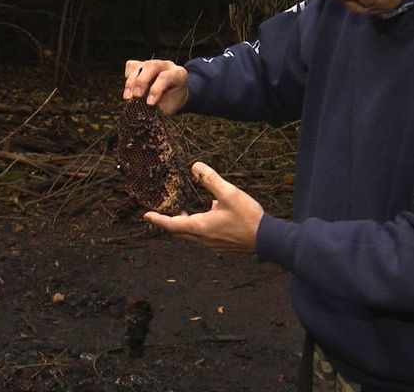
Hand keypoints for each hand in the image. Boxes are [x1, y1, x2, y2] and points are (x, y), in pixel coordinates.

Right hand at [123, 59, 188, 115]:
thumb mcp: (171, 105)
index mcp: (178, 73)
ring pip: (139, 66)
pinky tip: (129, 88)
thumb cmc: (173, 100)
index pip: (166, 77)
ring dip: (131, 82)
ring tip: (128, 97)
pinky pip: (132, 66)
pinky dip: (128, 76)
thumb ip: (160, 105)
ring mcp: (153, 63)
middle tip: (136, 96)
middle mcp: (166, 65)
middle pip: (151, 67)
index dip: (156, 89)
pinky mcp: (142, 65)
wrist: (174, 95)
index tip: (149, 103)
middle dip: (141, 82)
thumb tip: (145, 110)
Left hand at [144, 162, 263, 252]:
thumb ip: (211, 180)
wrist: (267, 239)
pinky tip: (210, 214)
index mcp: (201, 227)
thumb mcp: (229, 193)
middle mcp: (203, 239)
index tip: (146, 215)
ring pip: (190, 235)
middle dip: (168, 222)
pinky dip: (198, 227)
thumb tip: (195, 167)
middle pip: (179, 232)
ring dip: (184, 224)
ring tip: (183, 212)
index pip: (172, 224)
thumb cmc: (248, 217)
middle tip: (160, 214)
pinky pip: (202, 237)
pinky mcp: (221, 245)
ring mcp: (212, 244)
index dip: (158, 219)